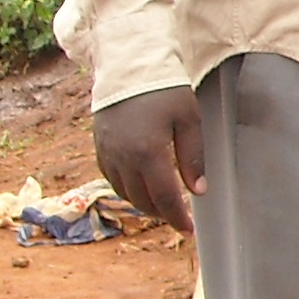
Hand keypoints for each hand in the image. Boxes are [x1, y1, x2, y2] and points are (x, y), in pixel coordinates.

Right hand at [93, 87, 204, 232]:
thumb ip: (193, 157)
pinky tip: (142, 188)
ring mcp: (107, 154)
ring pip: (125, 193)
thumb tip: (199, 191)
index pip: (164, 197)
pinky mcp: (99, 147)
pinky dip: (127, 190)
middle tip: (179, 217)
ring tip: (163, 205)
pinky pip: (112, 179)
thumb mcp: (189, 119)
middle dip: (162, 213)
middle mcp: (122, 158)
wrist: (129, 67)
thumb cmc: (165, 90)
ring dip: (144, 203)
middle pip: (142, 200)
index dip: (177, 218)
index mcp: (147, 153)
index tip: (189, 231)